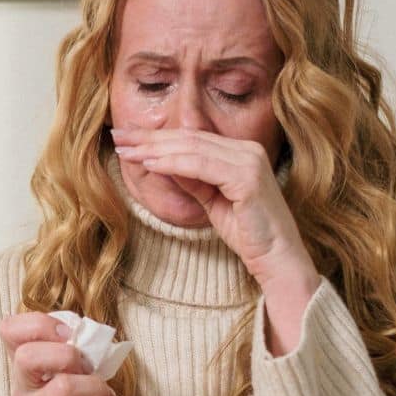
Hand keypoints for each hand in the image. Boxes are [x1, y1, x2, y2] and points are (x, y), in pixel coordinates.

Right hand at [0, 312, 136, 395]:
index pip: (9, 330)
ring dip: (95, 385)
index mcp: (25, 365)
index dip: (38, 324)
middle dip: (67, 354)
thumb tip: (89, 333)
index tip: (69, 334)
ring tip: (106, 391)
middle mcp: (22, 387)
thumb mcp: (76, 373)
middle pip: (27, 356)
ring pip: (63, 386)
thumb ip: (76, 351)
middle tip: (87, 365)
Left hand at [110, 126, 316, 284]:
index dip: (156, 137)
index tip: (127, 139)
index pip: (192, 138)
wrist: (277, 259)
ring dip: (155, 149)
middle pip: (189, 137)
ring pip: (192, 148)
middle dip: (150, 138)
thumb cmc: (248, 234)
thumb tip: (162, 163)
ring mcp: (249, 161)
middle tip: (118, 136)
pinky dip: (173, 164)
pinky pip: (201, 165)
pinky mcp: (247, 177)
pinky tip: (150, 164)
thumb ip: (193, 180)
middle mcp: (247, 150)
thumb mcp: (212, 202)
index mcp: (241, 152)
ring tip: (126, 151)